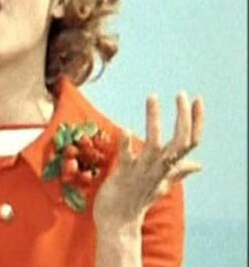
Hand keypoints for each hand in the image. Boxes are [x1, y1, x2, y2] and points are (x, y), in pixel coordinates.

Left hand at [93, 92, 203, 228]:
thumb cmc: (137, 200)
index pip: (191, 142)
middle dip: (184, 117)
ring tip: (153, 97)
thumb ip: (179, 172)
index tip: (198, 100)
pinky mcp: (123, 175)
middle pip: (181, 142)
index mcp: (168, 167)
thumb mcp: (162, 185)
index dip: (197, 121)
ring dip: (154, 120)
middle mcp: (159, 168)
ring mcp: (142, 172)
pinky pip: (127, 158)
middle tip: (181, 94)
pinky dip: (126, 143)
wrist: (118, 222)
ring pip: (155, 144)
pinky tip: (125, 129)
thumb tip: (199, 165)